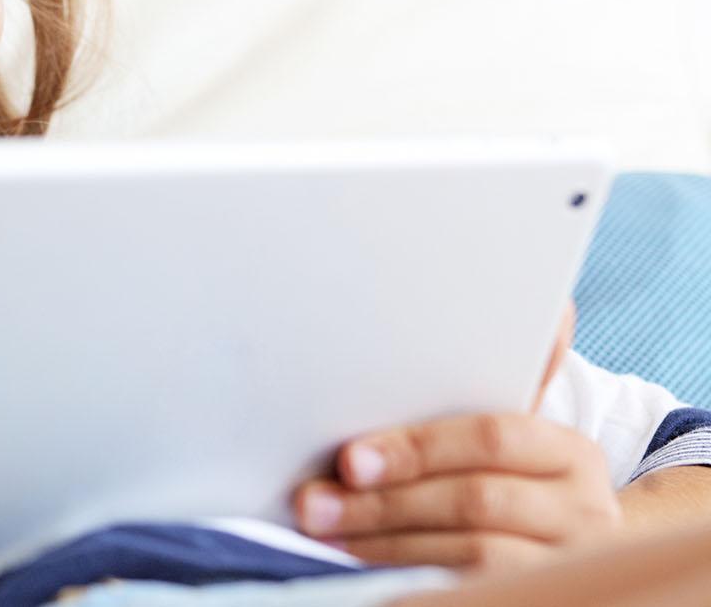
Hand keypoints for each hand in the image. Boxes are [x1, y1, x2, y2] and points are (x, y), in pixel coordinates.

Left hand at [293, 301, 621, 570]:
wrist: (560, 554)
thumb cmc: (503, 481)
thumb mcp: (497, 440)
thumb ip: (474, 395)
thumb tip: (466, 320)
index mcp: (568, 451)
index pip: (492, 437)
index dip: (417, 448)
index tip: (349, 460)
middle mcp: (586, 507)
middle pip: (476, 499)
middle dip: (383, 501)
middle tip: (314, 503)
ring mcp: (572, 559)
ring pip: (474, 552)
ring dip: (385, 543)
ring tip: (327, 533)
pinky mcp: (549, 596)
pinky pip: (477, 588)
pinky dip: (413, 576)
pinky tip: (363, 568)